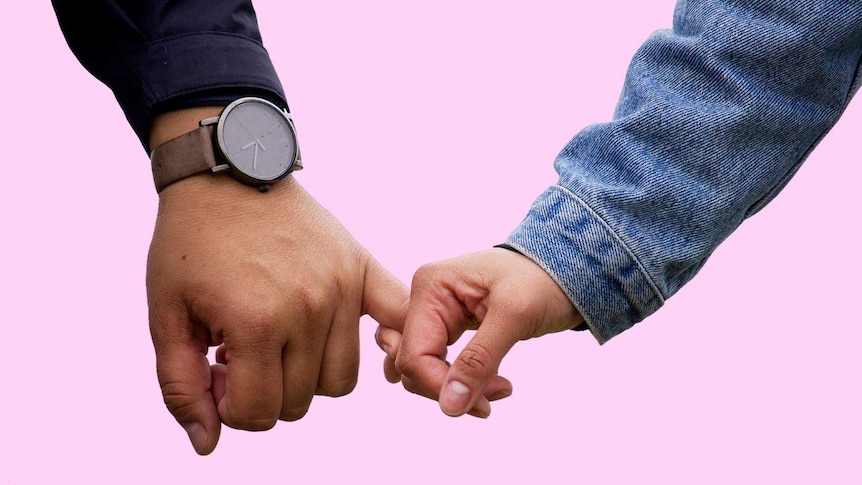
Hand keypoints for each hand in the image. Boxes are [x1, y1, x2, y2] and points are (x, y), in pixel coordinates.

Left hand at [147, 175, 407, 454]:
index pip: (258, 413)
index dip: (229, 405)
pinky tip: (353, 337)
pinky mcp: (361, 266)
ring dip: (308, 376)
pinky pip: (395, 318)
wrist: (226, 174)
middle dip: (264, 392)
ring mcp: (342, 287)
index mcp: (256, 322)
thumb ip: (181, 387)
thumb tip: (208, 443)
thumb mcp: (166, 315)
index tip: (216, 370)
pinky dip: (389, 339)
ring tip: (280, 339)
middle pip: (300, 402)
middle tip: (242, 353)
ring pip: (340, 379)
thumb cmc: (190, 244)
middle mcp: (309, 308)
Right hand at [389, 248, 581, 417]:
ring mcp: (435, 314)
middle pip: (414, 365)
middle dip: (451, 388)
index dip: (441, 387)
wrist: (567, 271)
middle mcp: (425, 299)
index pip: (414, 354)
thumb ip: (479, 360)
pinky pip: (439, 365)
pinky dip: (461, 381)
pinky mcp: (448, 328)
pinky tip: (491, 382)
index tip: (483, 404)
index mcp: (431, 287)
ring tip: (499, 388)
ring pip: (424, 370)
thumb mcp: (515, 316)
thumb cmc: (543, 280)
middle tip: (496, 396)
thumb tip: (449, 405)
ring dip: (457, 389)